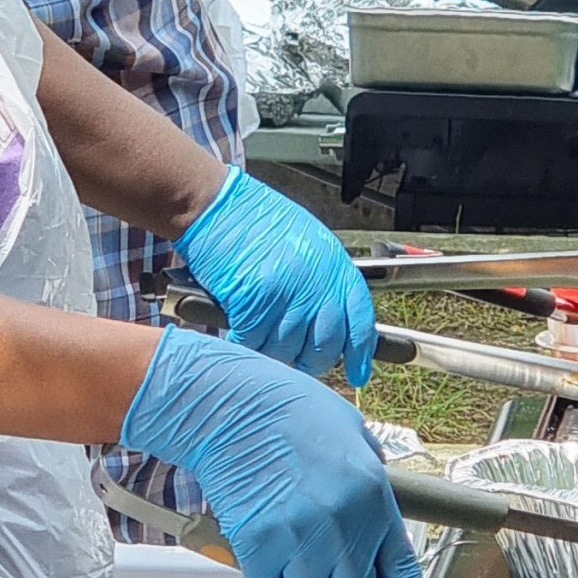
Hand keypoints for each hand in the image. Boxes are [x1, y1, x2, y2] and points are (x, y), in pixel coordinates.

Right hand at [123, 330, 434, 577]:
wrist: (230, 404)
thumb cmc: (286, 409)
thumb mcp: (352, 436)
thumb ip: (370, 484)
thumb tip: (375, 520)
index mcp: (373, 499)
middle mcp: (342, 527)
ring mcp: (299, 540)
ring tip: (291, 555)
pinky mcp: (258, 548)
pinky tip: (262, 547)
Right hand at [174, 168, 375, 384]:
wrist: (216, 204)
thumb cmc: (255, 217)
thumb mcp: (307, 240)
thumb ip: (323, 278)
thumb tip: (328, 315)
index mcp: (334, 265)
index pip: (359, 320)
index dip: (361, 352)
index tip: (358, 372)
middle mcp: (315, 284)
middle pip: (325, 346)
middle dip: (312, 361)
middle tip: (299, 361)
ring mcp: (285, 296)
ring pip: (286, 350)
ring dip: (274, 353)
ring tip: (262, 340)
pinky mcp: (254, 304)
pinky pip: (254, 344)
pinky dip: (246, 346)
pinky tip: (240, 336)